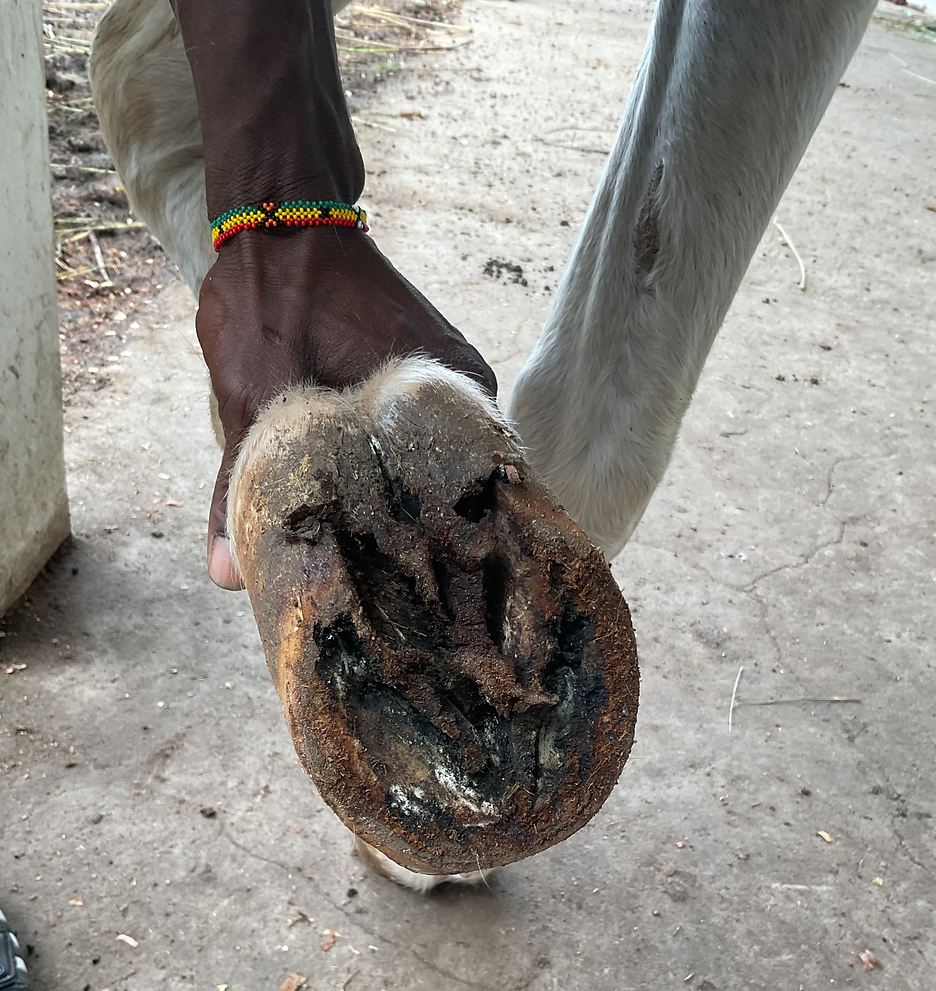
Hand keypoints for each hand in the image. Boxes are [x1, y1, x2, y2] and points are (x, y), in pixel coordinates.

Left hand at [195, 227, 496, 588]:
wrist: (278, 212)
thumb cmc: (272, 295)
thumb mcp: (250, 398)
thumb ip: (243, 486)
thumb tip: (229, 574)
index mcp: (448, 394)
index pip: (467, 496)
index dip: (434, 550)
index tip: (410, 595)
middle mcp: (464, 391)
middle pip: (451, 485)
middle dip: (414, 536)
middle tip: (387, 594)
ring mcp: (445, 380)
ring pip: (432, 461)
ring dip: (401, 501)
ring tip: (376, 564)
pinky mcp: (421, 373)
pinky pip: (416, 435)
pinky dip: (389, 466)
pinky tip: (362, 506)